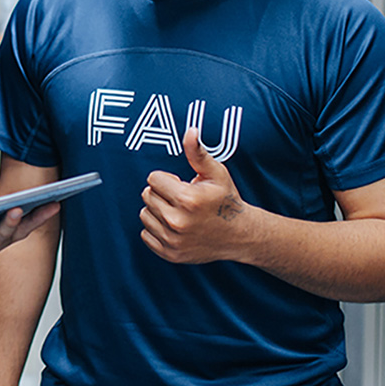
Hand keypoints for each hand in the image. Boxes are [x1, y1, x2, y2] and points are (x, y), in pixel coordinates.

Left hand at [139, 127, 256, 263]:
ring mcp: (173, 240)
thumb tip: (190, 132)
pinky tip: (174, 226)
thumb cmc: (226, 201)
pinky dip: (156, 229)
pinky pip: (145, 235)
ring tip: (178, 211)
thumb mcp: (216, 174)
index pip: (153, 179)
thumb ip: (198, 153)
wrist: (239, 235)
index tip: (180, 184)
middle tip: (181, 198)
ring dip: (157, 211)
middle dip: (161, 193)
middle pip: (147, 196)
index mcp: (187, 199)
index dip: (167, 179)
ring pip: (144, 215)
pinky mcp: (170, 253)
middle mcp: (177, 221)